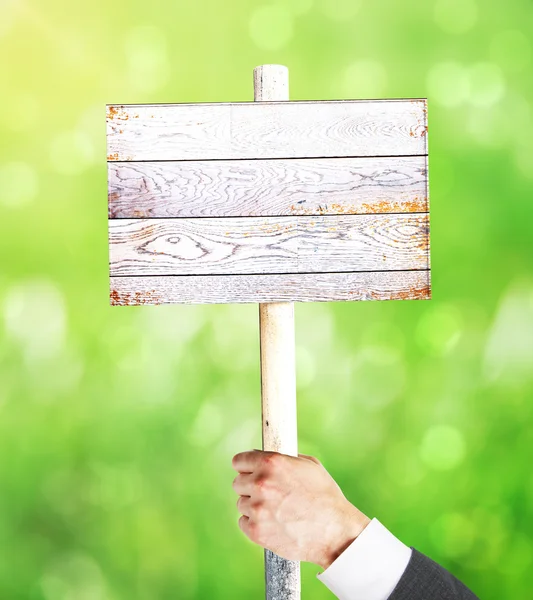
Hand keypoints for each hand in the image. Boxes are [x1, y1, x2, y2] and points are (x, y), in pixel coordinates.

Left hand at [231, 449, 370, 569]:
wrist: (335, 532)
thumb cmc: (325, 496)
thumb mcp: (309, 465)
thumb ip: (283, 458)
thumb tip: (266, 455)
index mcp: (272, 462)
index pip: (239, 461)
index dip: (246, 466)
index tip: (250, 472)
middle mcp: (261, 483)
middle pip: (238, 482)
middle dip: (250, 486)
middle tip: (268, 494)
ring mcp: (257, 508)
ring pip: (241, 503)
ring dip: (254, 505)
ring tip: (275, 510)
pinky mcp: (256, 530)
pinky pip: (243, 522)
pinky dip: (254, 523)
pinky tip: (272, 523)